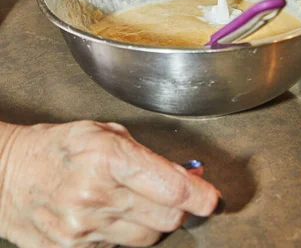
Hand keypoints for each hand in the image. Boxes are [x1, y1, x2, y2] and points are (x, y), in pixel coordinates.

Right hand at [0, 120, 220, 247]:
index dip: (199, 195)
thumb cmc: (58, 146)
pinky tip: (110, 214)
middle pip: (167, 218)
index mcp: (106, 157)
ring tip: (135, 201)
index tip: (212, 198)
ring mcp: (84, 229)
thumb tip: (185, 174)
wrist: (9, 175)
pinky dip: (125, 233)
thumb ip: (145, 154)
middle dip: (179, 206)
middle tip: (173, 193)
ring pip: (148, 238)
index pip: (170, 186)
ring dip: (153, 221)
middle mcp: (96, 196)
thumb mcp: (103, 132)